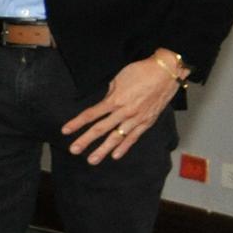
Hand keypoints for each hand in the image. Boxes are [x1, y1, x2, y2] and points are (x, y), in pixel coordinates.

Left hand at [63, 54, 180, 164]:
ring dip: (103, 150)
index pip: (91, 114)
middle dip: (86, 140)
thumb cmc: (141, 72)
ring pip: (116, 137)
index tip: (65, 131)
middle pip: (100, 129)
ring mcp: (136, 119)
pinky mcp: (147, 122)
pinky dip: (124, 147)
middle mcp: (124, 112)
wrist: (166, 72)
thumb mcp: (118, 80)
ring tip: (91, 160)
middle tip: (73, 150)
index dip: (77, 123)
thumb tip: (104, 104)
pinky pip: (133, 137)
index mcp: (115, 100)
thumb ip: (110, 95)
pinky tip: (114, 156)